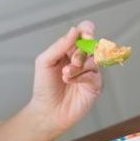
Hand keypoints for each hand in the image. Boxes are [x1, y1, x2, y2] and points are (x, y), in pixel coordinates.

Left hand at [29, 20, 101, 134]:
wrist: (47, 110)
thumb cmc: (44, 86)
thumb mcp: (45, 61)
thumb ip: (60, 45)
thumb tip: (74, 30)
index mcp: (70, 49)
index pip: (83, 33)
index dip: (87, 30)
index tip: (86, 33)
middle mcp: (82, 58)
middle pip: (92, 45)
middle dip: (81, 52)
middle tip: (72, 60)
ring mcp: (90, 71)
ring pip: (93, 60)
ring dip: (78, 66)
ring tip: (65, 75)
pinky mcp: (95, 85)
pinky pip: (94, 75)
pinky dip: (81, 76)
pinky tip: (70, 81)